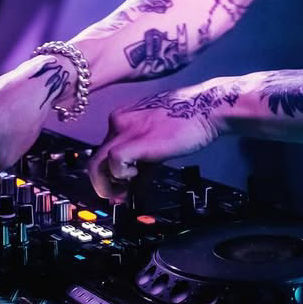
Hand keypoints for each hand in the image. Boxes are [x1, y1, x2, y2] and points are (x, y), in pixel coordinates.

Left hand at [87, 80, 238, 203]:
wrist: (206, 107)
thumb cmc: (188, 120)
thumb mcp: (158, 138)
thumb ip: (143, 157)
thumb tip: (136, 180)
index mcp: (123, 117)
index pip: (105, 150)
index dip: (110, 172)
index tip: (120, 186)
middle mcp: (119, 121)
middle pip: (97, 158)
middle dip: (105, 183)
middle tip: (118, 196)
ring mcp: (124, 130)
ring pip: (96, 164)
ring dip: (107, 184)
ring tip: (123, 193)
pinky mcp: (134, 140)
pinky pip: (113, 163)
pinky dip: (120, 176)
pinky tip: (136, 175)